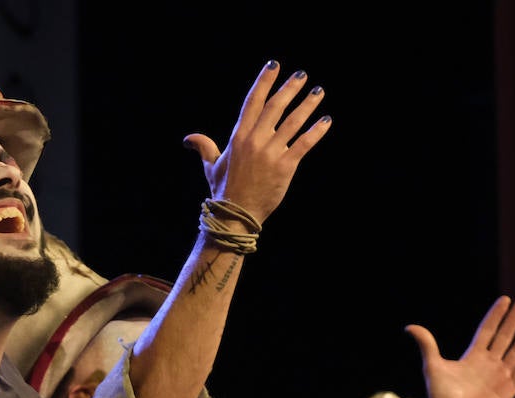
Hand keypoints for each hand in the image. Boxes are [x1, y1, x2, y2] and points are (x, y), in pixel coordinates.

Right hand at [183, 61, 332, 223]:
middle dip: (290, 88)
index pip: (253, 102)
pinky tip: (326, 120)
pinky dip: (316, 131)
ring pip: (293, 122)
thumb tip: (188, 139)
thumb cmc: (224, 190)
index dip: (264, 82)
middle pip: (275, 107)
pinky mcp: (285, 166)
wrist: (235, 216)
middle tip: (302, 75)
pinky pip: (304, 144)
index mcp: (238, 136)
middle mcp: (255, 140)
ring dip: (307, 105)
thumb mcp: (211, 166)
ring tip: (318, 92)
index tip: (274, 65)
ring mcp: (271, 153)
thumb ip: (204, 147)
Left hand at [408, 295, 514, 397]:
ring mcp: (499, 377)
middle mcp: (488, 364)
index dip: (496, 316)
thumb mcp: (432, 366)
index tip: (505, 299)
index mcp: (472, 357)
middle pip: (504, 338)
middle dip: (513, 321)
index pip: (488, 331)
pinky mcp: (507, 391)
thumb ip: (427, 345)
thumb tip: (410, 327)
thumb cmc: (439, 395)